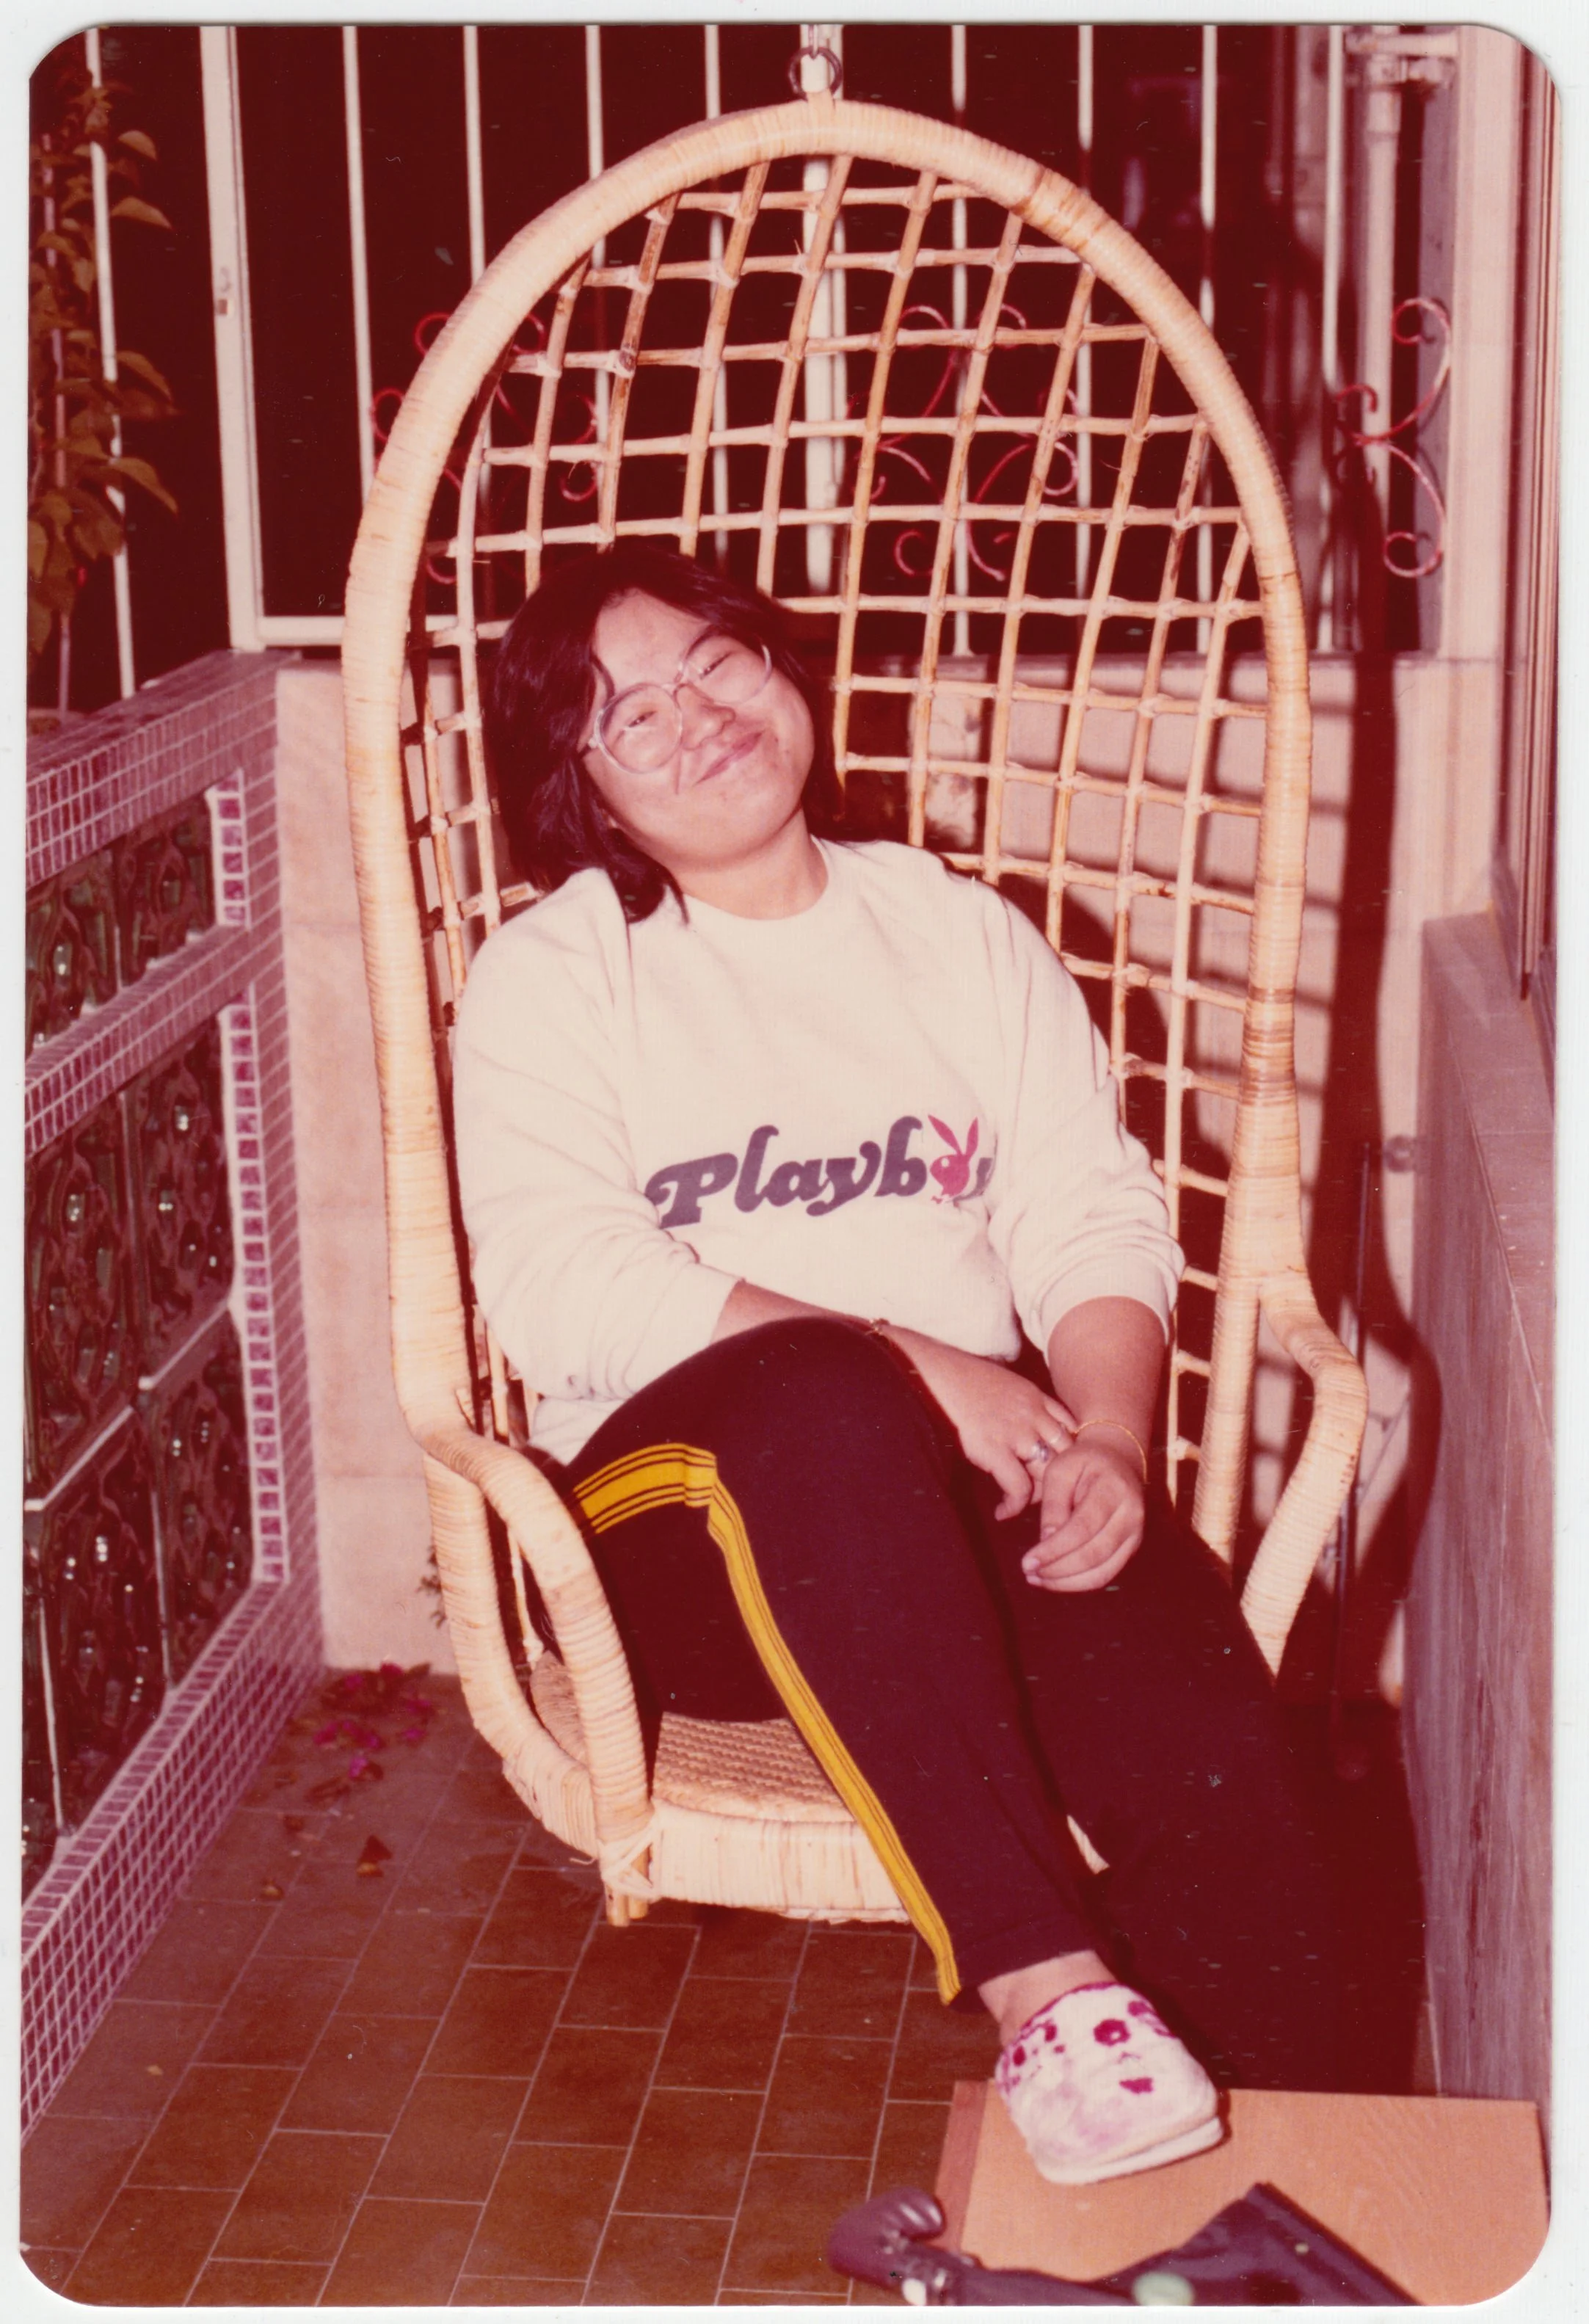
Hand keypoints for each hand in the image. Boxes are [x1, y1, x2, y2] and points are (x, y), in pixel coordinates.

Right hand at [892, 1332, 1073, 1518]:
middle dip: (1057, 1478)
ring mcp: (1017, 1432)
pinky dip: (1016, 1505)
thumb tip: (1028, 1427)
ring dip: (1037, 1496)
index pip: (1072, 1431)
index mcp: (1037, 1398)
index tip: (1054, 1470)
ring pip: (1048, 1473)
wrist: (939, 1373)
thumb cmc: (964, 1380)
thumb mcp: (1007, 1384)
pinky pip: (1019, 1486)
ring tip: (1020, 1502)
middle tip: (1037, 1493)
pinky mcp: (995, 1448)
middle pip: (1066, 1455)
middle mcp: (1034, 1415)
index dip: (1068, 1456)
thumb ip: (1024, 1403)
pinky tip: (1004, 1511)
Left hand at [1022, 1429, 1145, 1591]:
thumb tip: (1046, 1542)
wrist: (1117, 1461)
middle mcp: (1131, 1515)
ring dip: (1066, 1582)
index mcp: (1113, 1490)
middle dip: (1057, 1570)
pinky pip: (1105, 1574)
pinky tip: (1054, 1578)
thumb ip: (1053, 1505)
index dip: (1054, 1550)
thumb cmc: (1084, 1463)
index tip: (1027, 1562)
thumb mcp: (1061, 1470)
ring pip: (1101, 1572)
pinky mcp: (1131, 1548)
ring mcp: (1135, 1535)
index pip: (1083, 1529)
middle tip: (1028, 1572)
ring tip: (1037, 1578)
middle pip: (1093, 1555)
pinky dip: (1078, 1582)